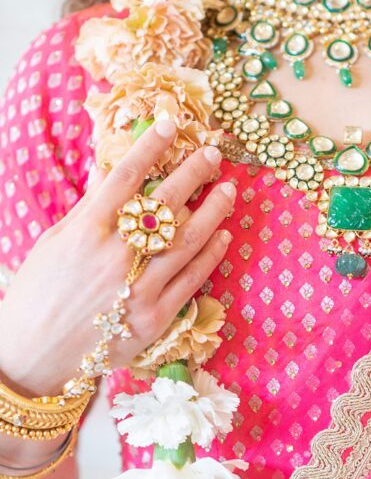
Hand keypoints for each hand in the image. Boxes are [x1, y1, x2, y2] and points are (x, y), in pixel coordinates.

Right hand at [0, 120, 235, 396]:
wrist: (35, 353)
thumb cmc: (39, 293)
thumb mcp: (55, 242)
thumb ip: (88, 208)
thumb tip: (110, 171)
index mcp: (86, 231)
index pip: (125, 177)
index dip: (150, 147)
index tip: (171, 125)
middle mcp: (116, 256)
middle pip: (164, 204)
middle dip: (193, 173)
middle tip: (213, 154)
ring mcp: (139, 288)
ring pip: (186, 240)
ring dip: (213, 212)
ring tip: (228, 190)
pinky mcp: (155, 318)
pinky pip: (191, 279)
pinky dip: (210, 255)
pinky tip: (223, 236)